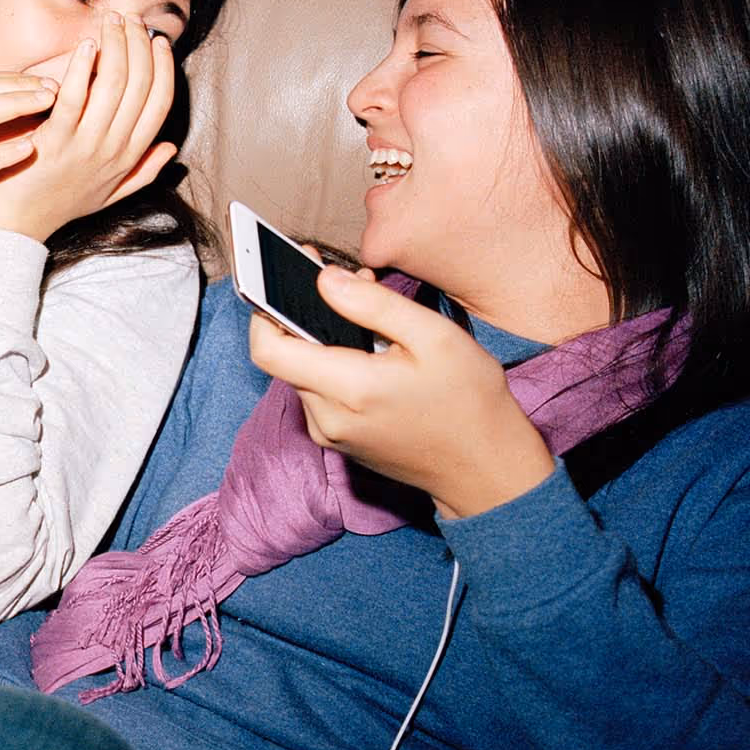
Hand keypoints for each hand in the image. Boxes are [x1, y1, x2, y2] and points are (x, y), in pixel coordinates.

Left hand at [0, 14, 176, 245]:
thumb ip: (142, 172)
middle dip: (139, 45)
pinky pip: (75, 96)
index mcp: (128, 158)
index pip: (160, 103)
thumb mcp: (108, 195)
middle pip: (141, 85)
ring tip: (111, 23)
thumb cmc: (55, 205)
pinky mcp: (54, 142)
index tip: (157, 41)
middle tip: (130, 20)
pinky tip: (86, 45)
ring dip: (115, 46)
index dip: (163, 67)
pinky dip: (83, 67)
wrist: (14, 226)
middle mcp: (113, 150)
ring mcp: (85, 146)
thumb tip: (169, 148)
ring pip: (115, 84)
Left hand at [245, 266, 556, 517]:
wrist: (485, 470)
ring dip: (325, 342)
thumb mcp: (434, 337)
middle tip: (349, 285)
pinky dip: (335, 368)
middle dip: (308, 317)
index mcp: (348, 389)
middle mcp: (328, 418)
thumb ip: (374, 305)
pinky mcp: (339, 441)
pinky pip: (321, 395)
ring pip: (305, 374)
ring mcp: (331, 434)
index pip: (269, 350)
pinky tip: (372, 354)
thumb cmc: (469, 400)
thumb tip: (326, 280)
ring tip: (372, 320)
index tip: (280, 280)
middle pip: (287, 357)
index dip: (264, 312)